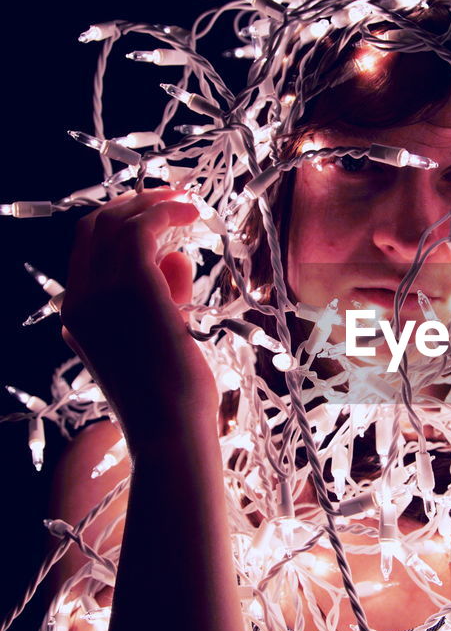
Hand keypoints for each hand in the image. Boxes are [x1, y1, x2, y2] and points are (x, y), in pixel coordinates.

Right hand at [61, 188, 218, 444]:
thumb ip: (162, 298)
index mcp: (77, 318)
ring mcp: (100, 293)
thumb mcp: (160, 340)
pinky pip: (143, 228)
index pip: (86, 253)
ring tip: (187, 204)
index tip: (154, 217)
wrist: (170, 431)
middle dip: (131, 206)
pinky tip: (193, 213)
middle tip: (170, 199)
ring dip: (153, 204)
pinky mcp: (131, 287)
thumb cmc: (173, 398)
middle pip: (93, 228)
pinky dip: (166, 212)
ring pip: (115, 222)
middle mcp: (79, 301)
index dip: (118, 225)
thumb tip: (177, 259)